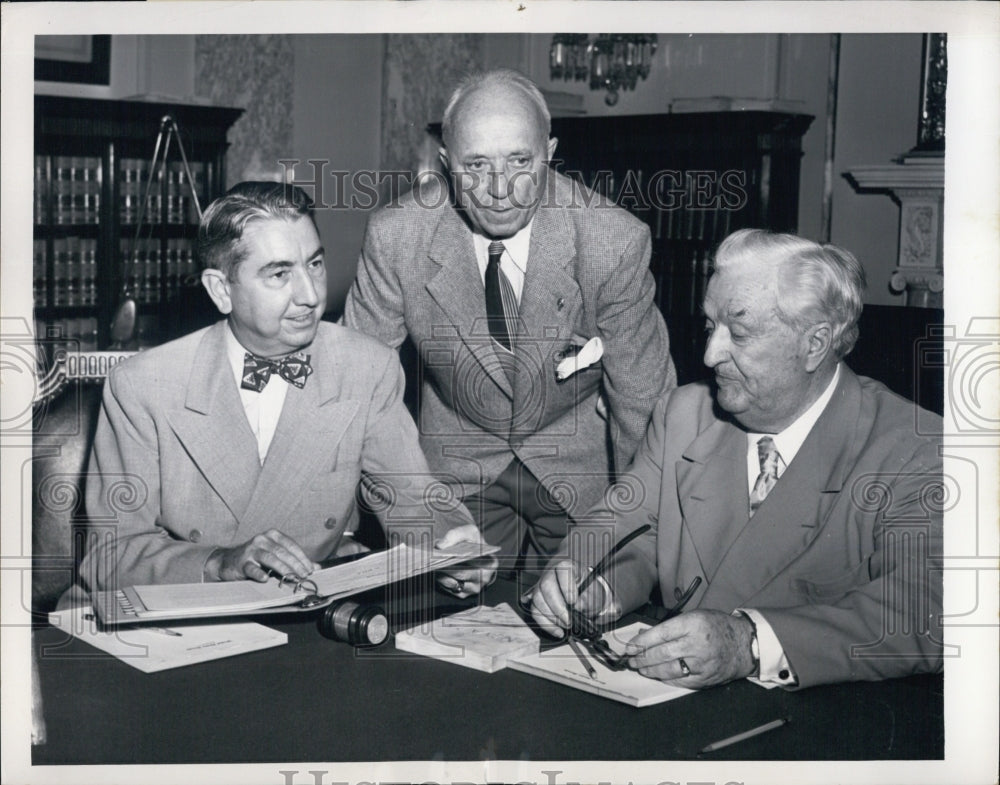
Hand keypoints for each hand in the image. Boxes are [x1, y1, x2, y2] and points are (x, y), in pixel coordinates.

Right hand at [204, 529, 318, 581]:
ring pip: (270, 558)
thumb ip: (295, 561)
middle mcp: (262, 540)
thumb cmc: (257, 559)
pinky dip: (259, 573)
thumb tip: (316, 568)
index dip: (303, 558)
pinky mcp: (241, 562)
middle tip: (304, 575)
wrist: (229, 562)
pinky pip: (252, 568)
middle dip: (296, 564)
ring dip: (283, 569)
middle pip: (282, 552)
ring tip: (292, 578)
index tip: (311, 569)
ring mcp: (251, 550)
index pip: (291, 545)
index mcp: (273, 535)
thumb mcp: (276, 556)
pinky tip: (265, 579)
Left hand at [434, 524, 498, 598]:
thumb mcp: (468, 532)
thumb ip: (455, 535)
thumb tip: (440, 546)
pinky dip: (441, 580)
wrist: (472, 554)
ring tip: (431, 564)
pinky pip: (448, 588)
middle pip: (461, 573)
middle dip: (445, 566)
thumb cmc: (472, 542)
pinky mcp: (463, 594)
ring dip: (440, 574)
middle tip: (431, 559)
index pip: (473, 561)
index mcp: (490, 563)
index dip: (458, 556)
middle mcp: (484, 578)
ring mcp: (474, 588)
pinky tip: (436, 571)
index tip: (443, 552)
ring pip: (453, 583)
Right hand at [528, 559, 615, 637]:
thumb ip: (586, 599)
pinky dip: (546, 624)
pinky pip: (535, 611)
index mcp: (567, 566)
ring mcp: (541, 585)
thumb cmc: (586, 589)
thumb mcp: (591, 592)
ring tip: (566, 626)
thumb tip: (577, 609)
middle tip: (569, 621)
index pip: (563, 569)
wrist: (580, 591)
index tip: (573, 602)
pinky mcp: (537, 599)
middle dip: (558, 607)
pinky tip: (558, 631)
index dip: (566, 586)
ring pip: (538, 599)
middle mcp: (551, 573)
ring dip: (552, 617)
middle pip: (546, 586)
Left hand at [624, 609, 755, 687]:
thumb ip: (671, 627)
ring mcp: (701, 663)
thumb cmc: (717, 627)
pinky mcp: (704, 679)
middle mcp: (697, 644)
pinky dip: (665, 679)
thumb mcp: (695, 617)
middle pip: (661, 653)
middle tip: (631, 660)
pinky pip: (679, 681)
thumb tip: (644, 636)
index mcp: (694, 624)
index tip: (629, 647)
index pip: (661, 634)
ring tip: (640, 668)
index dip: (641, 642)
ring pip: (668, 670)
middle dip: (642, 658)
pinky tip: (657, 675)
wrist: (744, 645)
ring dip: (650, 670)